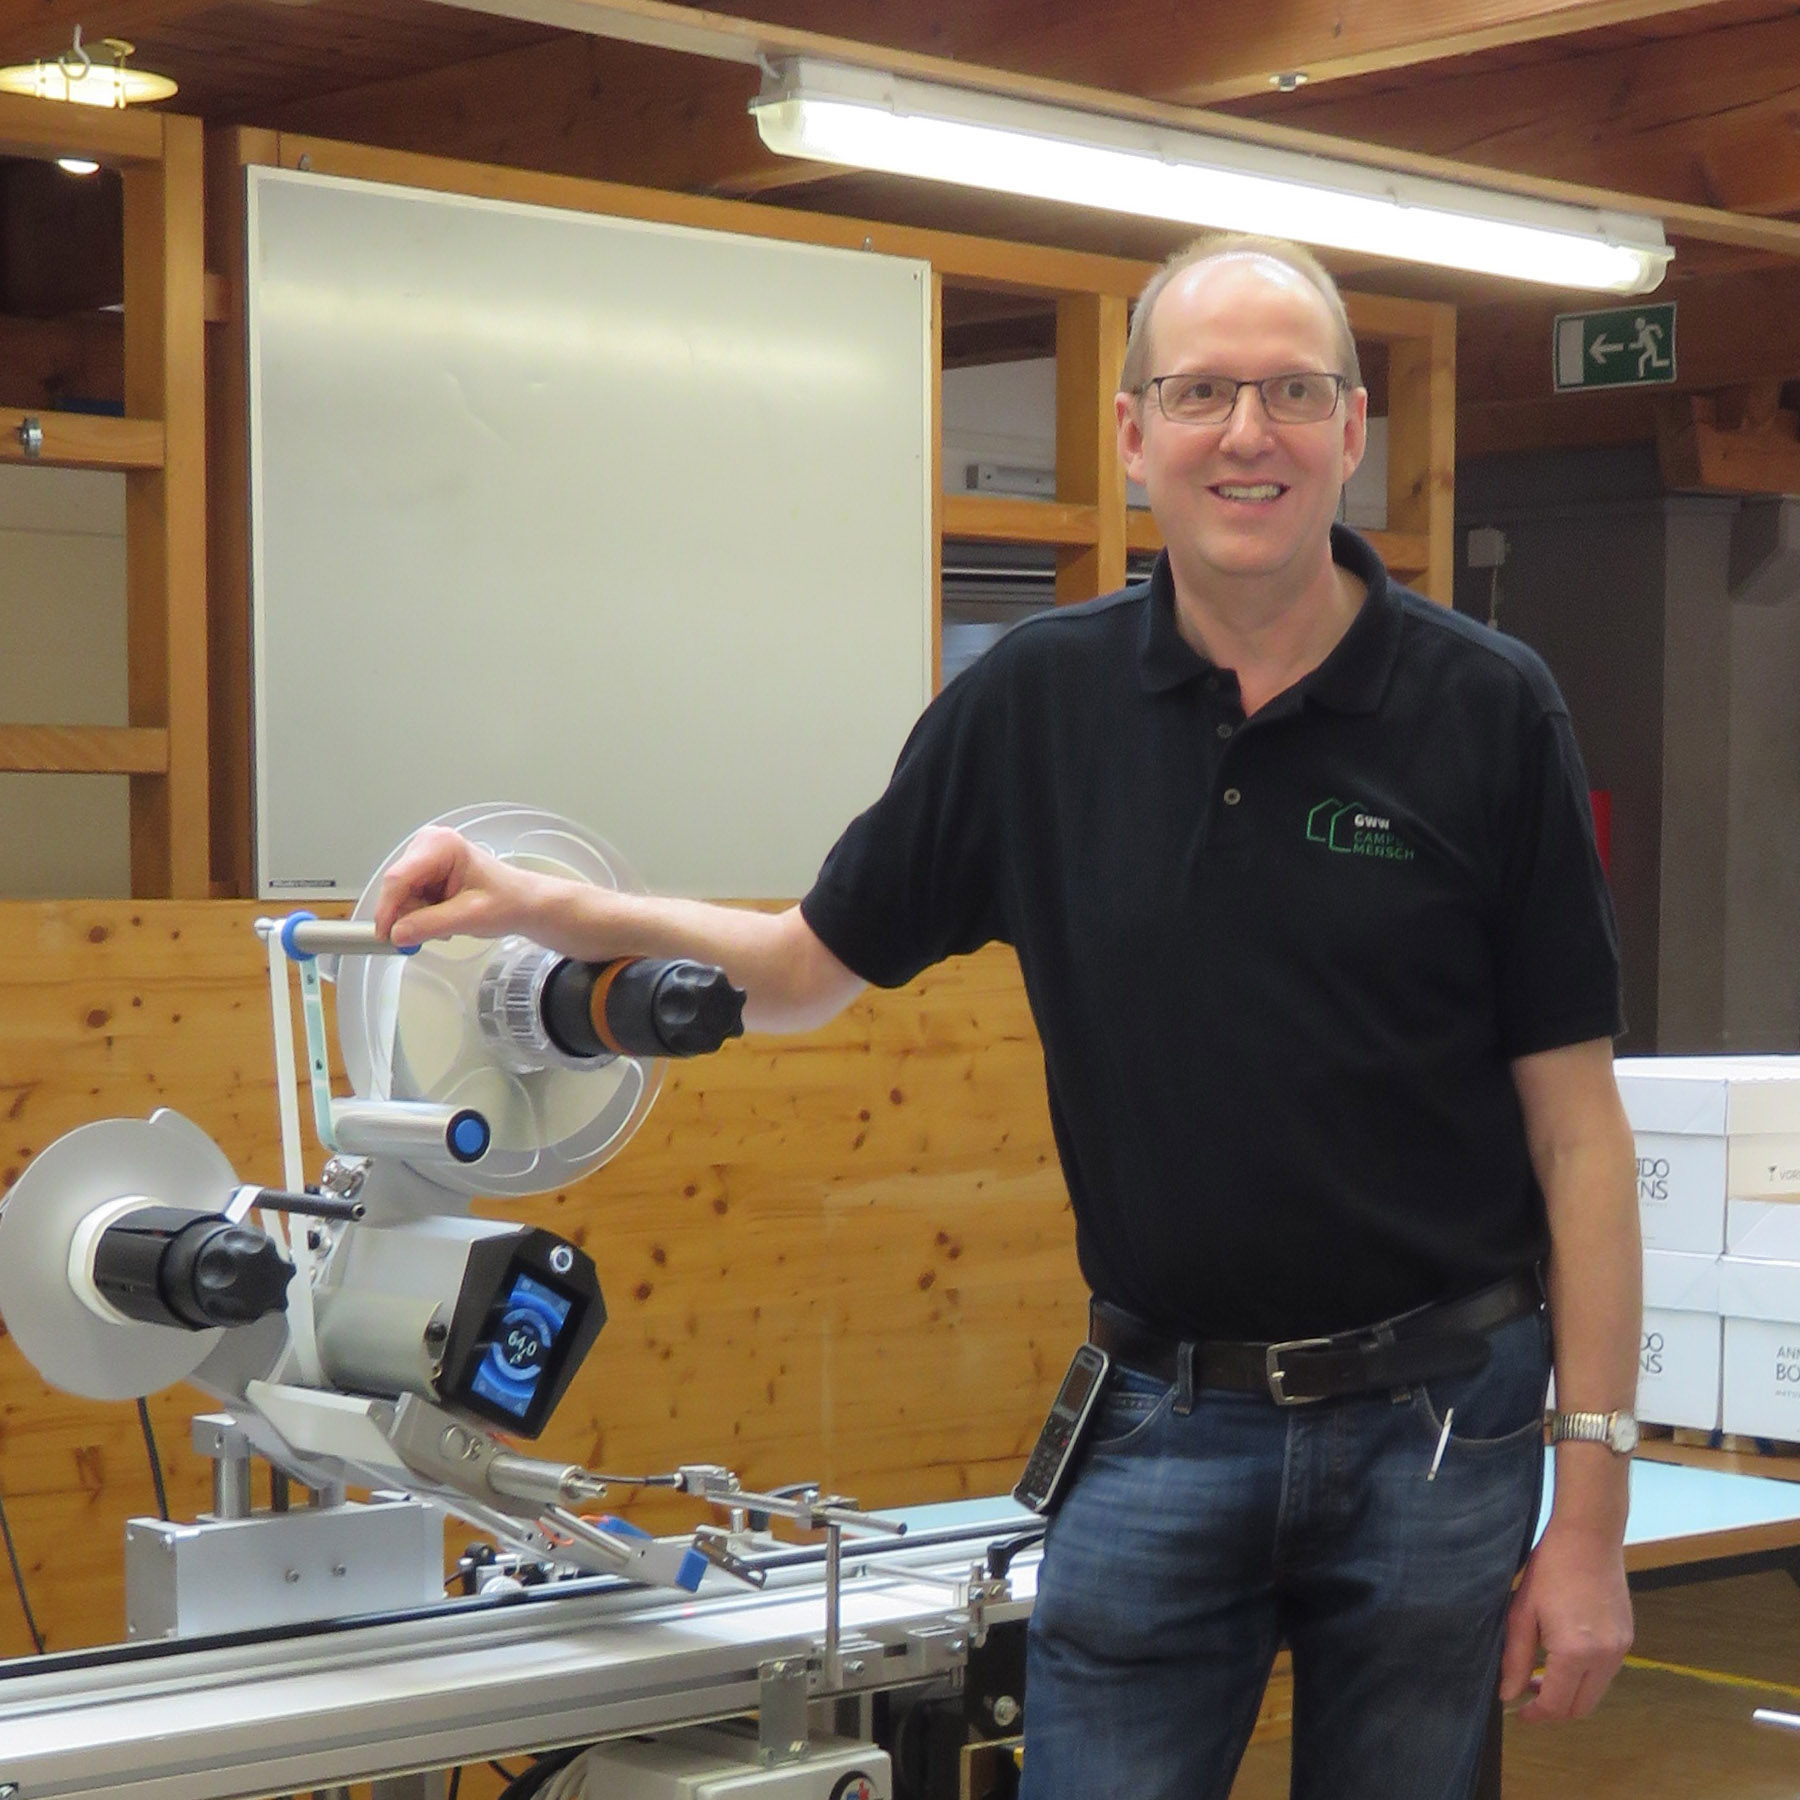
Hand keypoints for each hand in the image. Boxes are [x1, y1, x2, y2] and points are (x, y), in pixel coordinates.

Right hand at [374, 825, 545, 946]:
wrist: (524, 903)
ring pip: (400, 897)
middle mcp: (429, 845)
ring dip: (418, 917)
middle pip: (397, 888)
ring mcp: (425, 858)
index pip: (399, 878)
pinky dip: (422, 914)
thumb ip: (430, 924)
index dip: (388, 909)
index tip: (385, 936)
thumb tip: (397, 933)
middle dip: (409, 915)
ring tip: (448, 921)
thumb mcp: (470, 917)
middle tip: (432, 933)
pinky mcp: (425, 871)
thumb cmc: (508, 901)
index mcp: (442, 845)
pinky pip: (408, 899)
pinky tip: (444, 916)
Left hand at [1499, 1519, 1632, 1720]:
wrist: (1589, 1537)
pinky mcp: (1628, 1639)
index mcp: (1575, 1653)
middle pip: (1580, 1708)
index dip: (1535, 1715)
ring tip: (1540, 1673)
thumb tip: (1509, 1694)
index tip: (1516, 1713)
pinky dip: (1584, 1676)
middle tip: (1525, 1693)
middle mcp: (1605, 1658)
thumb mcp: (1522, 1612)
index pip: (1556, 1704)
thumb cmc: (1549, 1569)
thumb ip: (1515, 1658)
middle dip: (1553, 1709)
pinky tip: (1562, 1655)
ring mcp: (1621, 1650)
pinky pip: (1606, 1673)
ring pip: (1595, 1693)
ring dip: (1569, 1693)